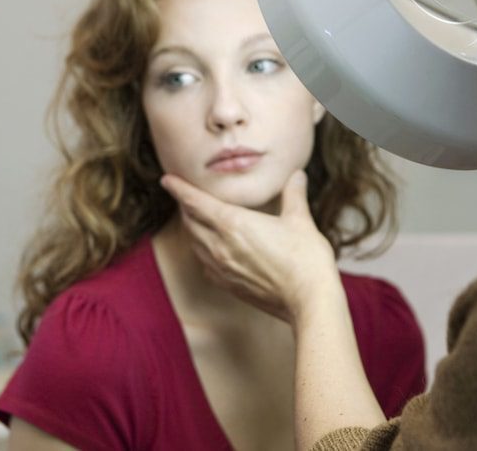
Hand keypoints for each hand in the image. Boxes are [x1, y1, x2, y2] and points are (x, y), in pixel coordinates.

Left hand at [160, 170, 341, 323]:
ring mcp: (222, 268)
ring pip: (195, 243)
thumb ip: (293, 194)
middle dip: (185, 207)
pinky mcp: (228, 285)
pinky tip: (210, 250)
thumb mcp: (300, 219)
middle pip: (190, 222)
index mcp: (233, 224)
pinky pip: (204, 264)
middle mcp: (220, 246)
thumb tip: (296, 175)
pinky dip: (201, 251)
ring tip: (195, 219)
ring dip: (192, 229)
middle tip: (185, 197)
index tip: (167, 180)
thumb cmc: (305, 258)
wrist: (309, 300)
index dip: (179, 189)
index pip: (195, 202)